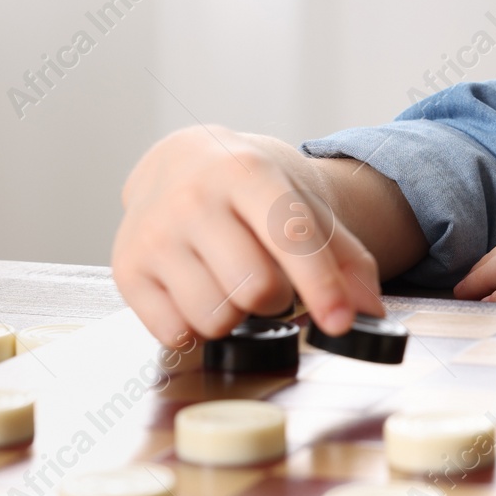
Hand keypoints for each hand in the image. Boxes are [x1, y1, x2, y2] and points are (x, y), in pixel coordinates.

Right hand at [112, 126, 384, 344]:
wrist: (179, 162)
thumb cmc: (250, 189)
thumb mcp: (303, 204)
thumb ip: (345, 257)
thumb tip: (368, 311)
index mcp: (246, 172)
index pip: (291, 237)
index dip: (322, 286)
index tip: (340, 323)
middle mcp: (194, 198)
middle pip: (256, 288)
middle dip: (275, 298)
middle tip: (267, 278)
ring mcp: (154, 233)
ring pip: (215, 317)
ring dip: (235, 315)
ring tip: (230, 282)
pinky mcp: (126, 269)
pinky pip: (176, 333)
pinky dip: (197, 327)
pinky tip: (198, 293)